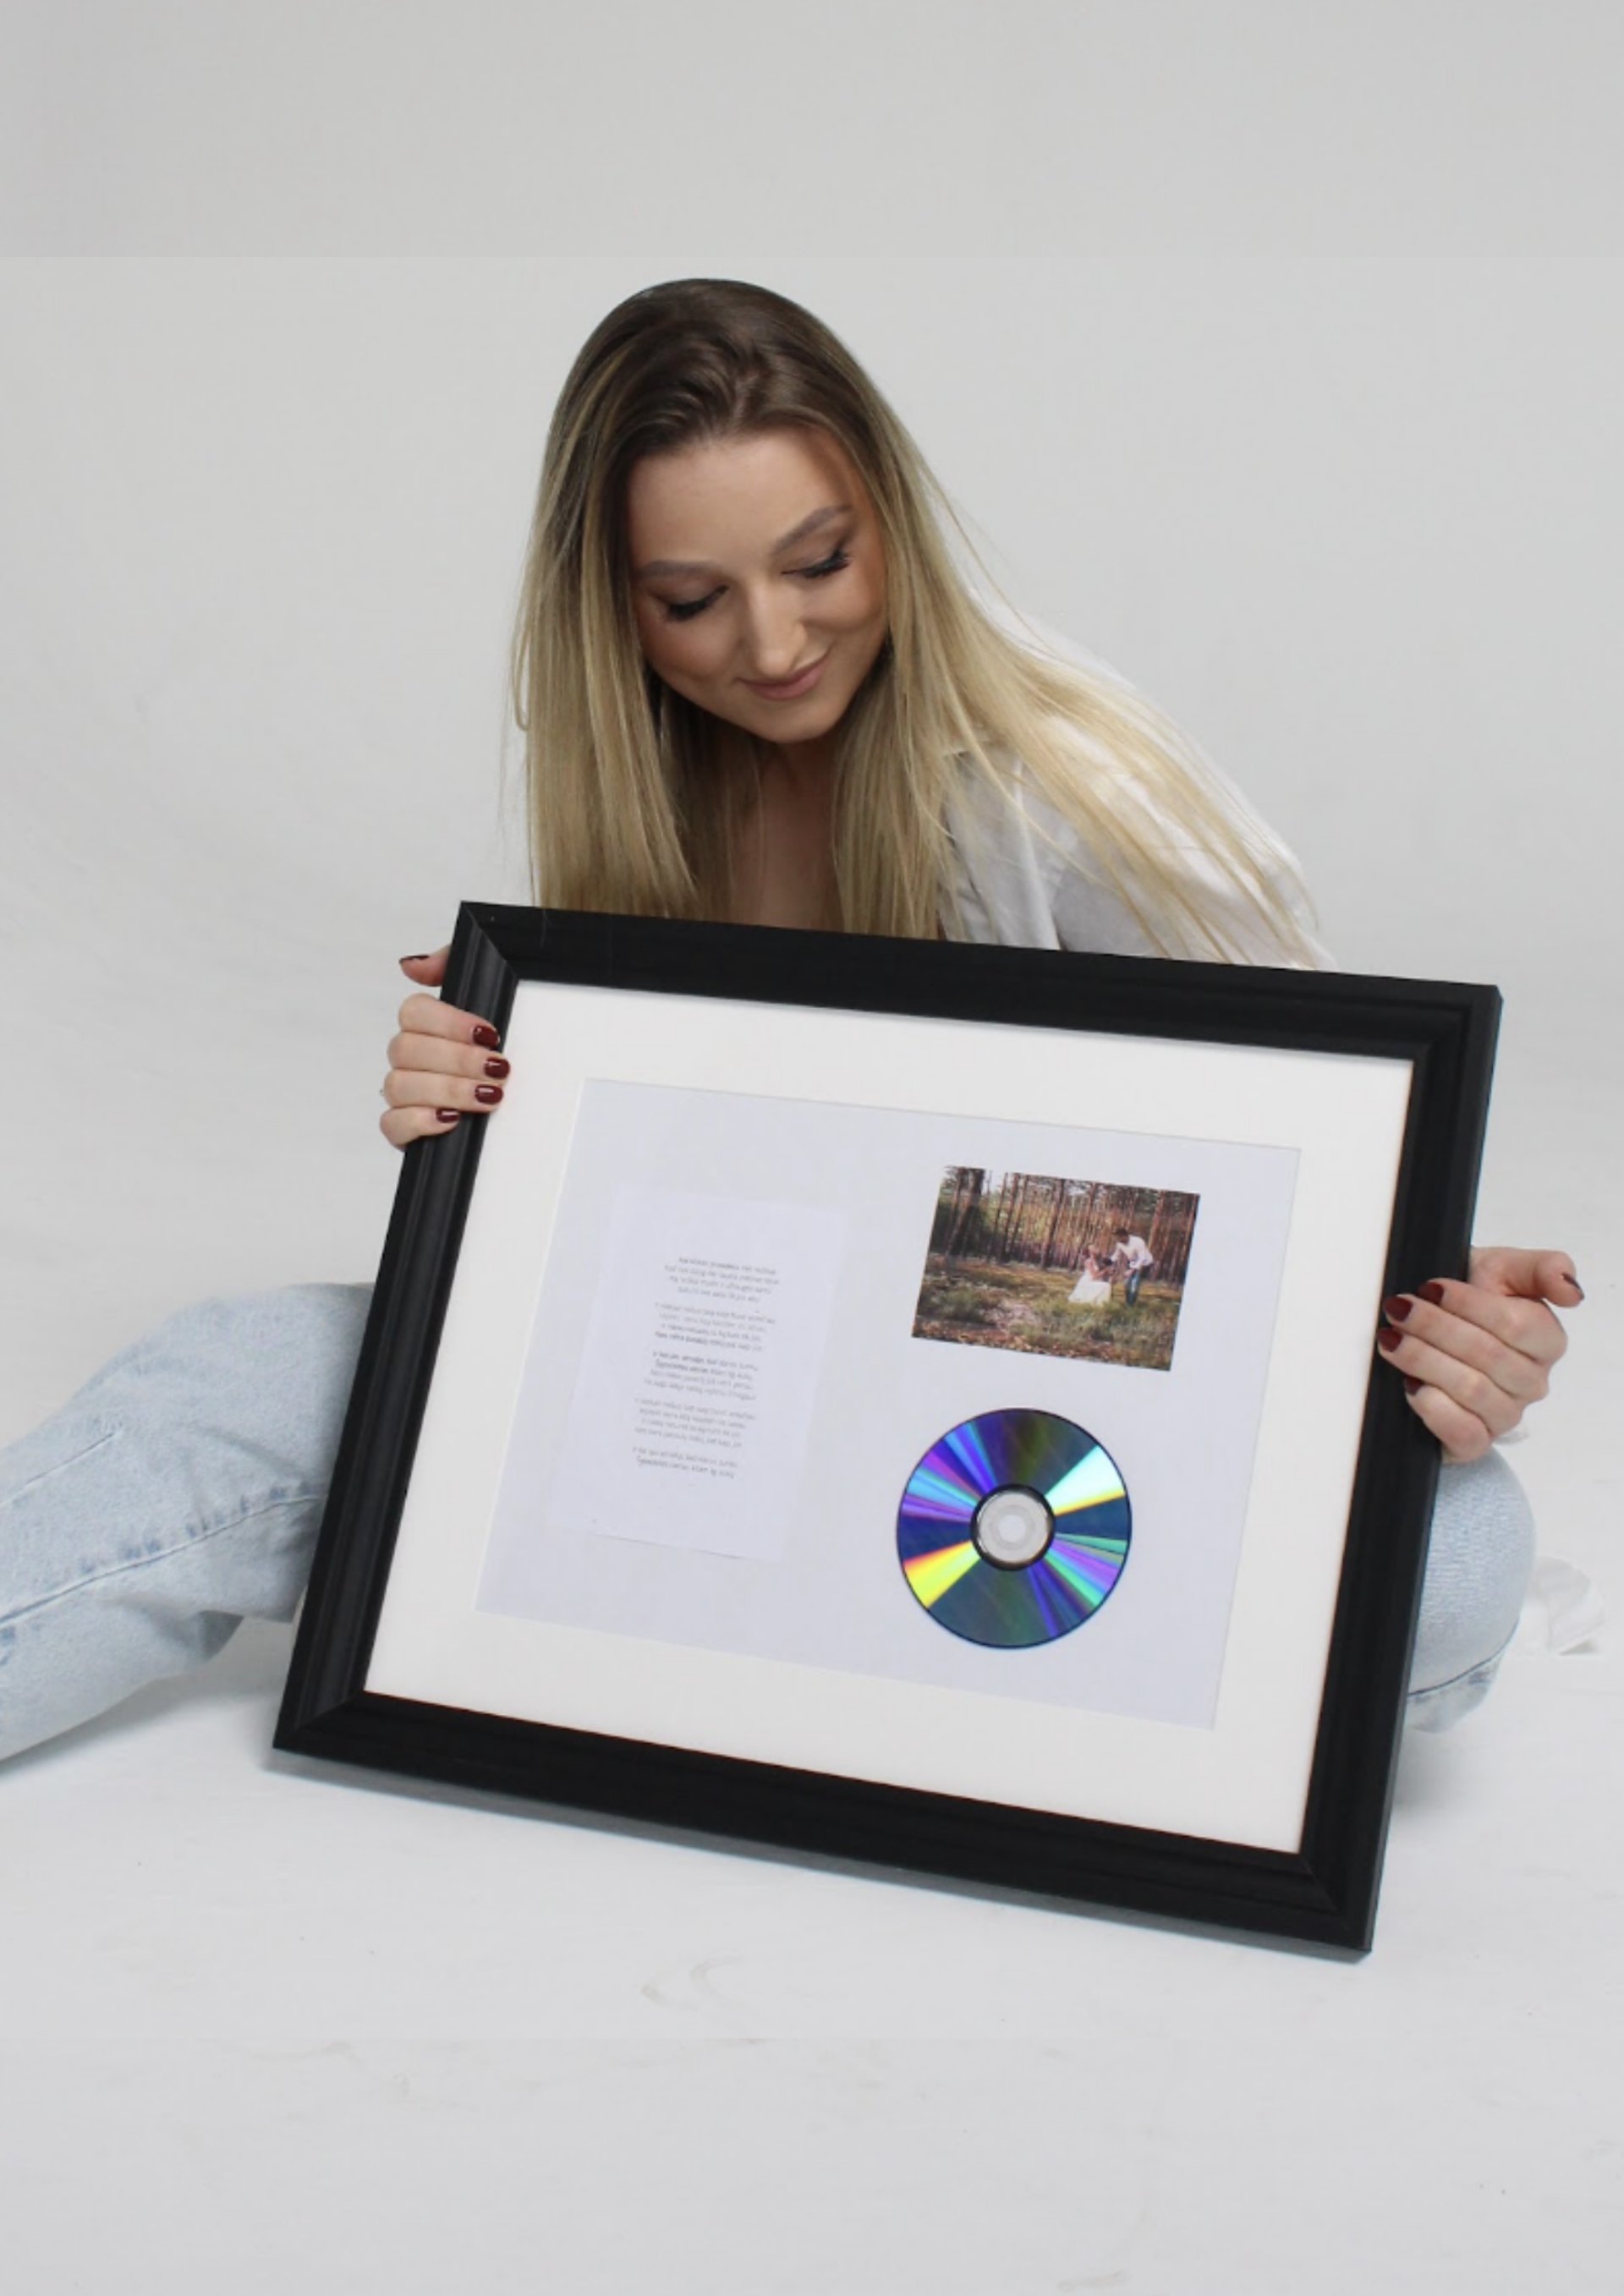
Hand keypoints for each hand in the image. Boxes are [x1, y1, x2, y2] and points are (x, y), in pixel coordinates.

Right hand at [380, 944, 508, 1148]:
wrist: (535, 1103)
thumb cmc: (503, 1047)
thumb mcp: (490, 995)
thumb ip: (450, 967)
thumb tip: (411, 966)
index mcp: (426, 1026)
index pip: (412, 1012)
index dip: (449, 1023)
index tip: (489, 1034)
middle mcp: (409, 1058)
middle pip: (406, 1050)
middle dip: (457, 1060)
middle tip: (497, 1069)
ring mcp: (404, 1093)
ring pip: (398, 1085)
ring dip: (448, 1090)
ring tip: (489, 1096)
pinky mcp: (405, 1129)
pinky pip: (391, 1125)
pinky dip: (419, 1122)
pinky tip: (452, 1119)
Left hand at [1377, 1246, 1581, 1462]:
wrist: (1428, 1333)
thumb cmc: (1467, 1300)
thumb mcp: (1503, 1269)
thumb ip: (1544, 1268)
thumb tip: (1572, 1292)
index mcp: (1546, 1340)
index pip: (1515, 1324)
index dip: (1467, 1304)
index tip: (1430, 1287)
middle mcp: (1531, 1381)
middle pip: (1487, 1355)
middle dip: (1434, 1328)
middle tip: (1399, 1309)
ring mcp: (1505, 1414)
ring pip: (1471, 1390)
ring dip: (1423, 1360)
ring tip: (1392, 1339)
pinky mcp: (1474, 1442)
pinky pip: (1464, 1433)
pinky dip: (1433, 1408)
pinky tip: (1410, 1385)